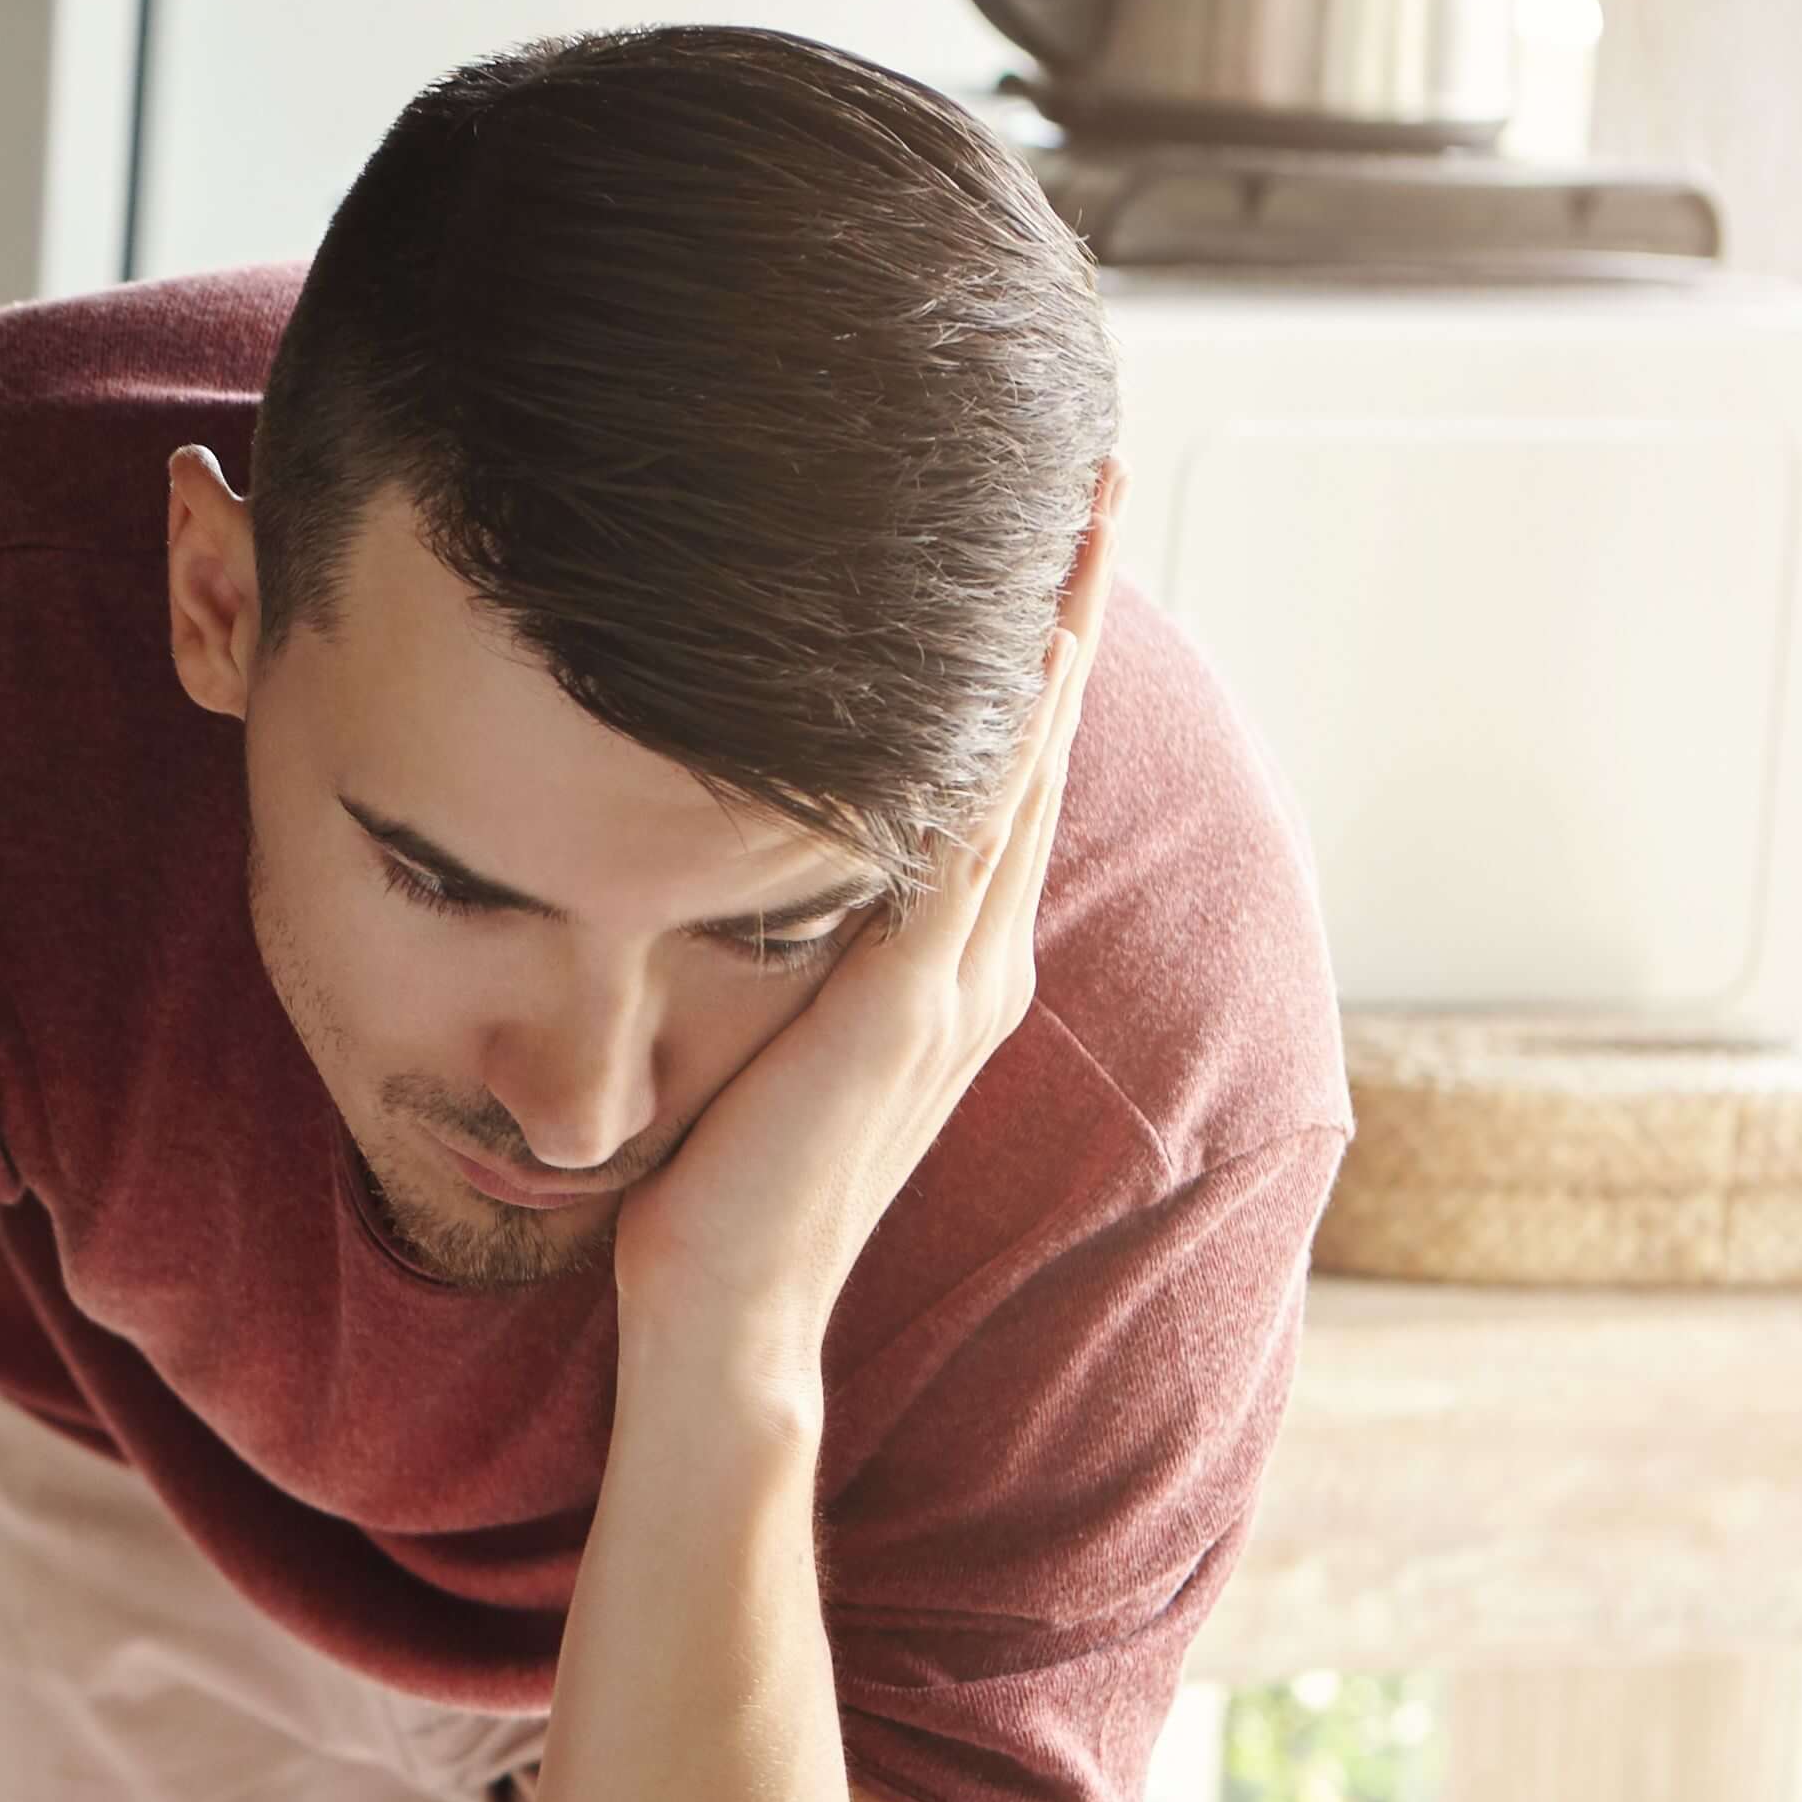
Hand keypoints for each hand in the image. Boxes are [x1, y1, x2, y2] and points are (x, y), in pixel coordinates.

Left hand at [612, 474, 1126, 1386]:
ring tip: (1069, 522)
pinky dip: (979, 747)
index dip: (1027, 662)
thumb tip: (728, 857)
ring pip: (1016, 777)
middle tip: (1086, 478)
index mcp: (946, 969)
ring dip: (1044, 646)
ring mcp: (952, 986)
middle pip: (1036, 749)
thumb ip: (784, 949)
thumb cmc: (715, 1193)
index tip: (1036, 546)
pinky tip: (983, 655)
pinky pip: (953, 846)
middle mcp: (974, 965)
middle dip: (1063, 611)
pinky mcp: (902, 1007)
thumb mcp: (762, 1032)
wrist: (726, 1322)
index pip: (998, 781)